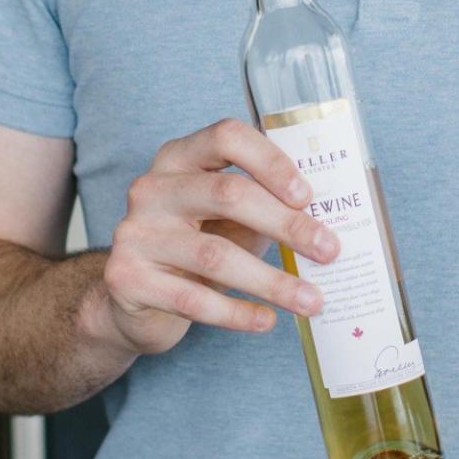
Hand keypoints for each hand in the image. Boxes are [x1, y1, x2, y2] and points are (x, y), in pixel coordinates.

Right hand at [93, 119, 343, 355]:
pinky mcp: (127, 278)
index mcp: (179, 158)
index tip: (308, 196)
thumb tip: (331, 222)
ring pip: (214, 255)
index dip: (271, 161)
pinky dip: (237, 314)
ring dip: (271, 281)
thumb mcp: (228, 217)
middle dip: (287, 224)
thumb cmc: (196, 245)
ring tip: (312, 301)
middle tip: (329, 251)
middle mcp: (152, 188)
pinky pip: (192, 299)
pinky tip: (267, 321)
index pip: (226, 137)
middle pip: (228, 194)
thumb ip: (267, 206)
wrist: (132, 297)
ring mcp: (135, 233)